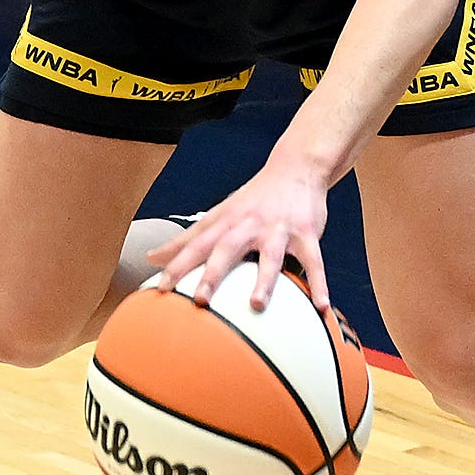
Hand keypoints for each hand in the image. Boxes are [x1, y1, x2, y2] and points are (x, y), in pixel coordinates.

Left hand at [144, 154, 332, 311]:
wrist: (295, 168)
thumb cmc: (252, 199)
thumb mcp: (217, 215)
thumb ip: (187, 239)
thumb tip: (153, 258)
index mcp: (225, 221)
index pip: (195, 244)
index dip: (177, 265)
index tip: (160, 288)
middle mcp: (248, 224)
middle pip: (226, 250)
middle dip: (212, 275)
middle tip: (200, 301)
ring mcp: (278, 229)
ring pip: (270, 257)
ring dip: (264, 281)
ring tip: (256, 305)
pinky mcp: (306, 233)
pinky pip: (314, 261)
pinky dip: (318, 282)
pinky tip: (320, 305)